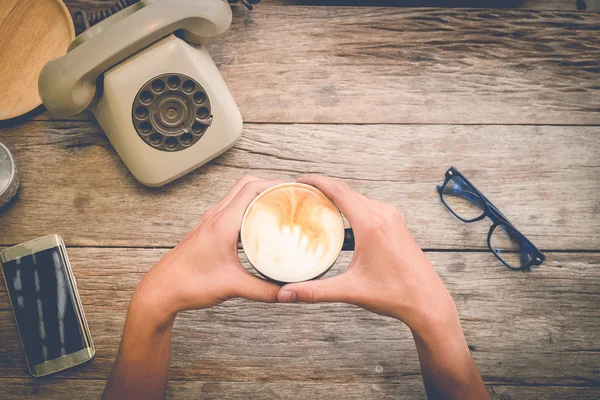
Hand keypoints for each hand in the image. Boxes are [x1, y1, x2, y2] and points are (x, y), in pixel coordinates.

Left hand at [135, 176, 283, 322]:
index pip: (252, 188)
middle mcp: (216, 216)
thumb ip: (264, 290)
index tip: (293, 189)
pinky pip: (232, 209)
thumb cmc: (189, 284)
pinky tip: (258, 225)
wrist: (161, 290)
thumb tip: (288, 291)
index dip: (275, 184)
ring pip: (237, 195)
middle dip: (270, 185)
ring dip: (258, 195)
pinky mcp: (208, 230)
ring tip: (278, 207)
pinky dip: (247, 209)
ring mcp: (211, 222)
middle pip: (246, 185)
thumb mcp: (233, 287)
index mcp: (223, 223)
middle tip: (290, 196)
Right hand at [277, 175, 456, 330]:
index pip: (339, 191)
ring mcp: (392, 218)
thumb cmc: (394, 294)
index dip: (317, 182)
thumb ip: (314, 291)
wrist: (427, 301)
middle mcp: (383, 214)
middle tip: (301, 194)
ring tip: (316, 204)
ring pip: (359, 198)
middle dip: (323, 188)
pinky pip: (370, 206)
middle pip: (347, 191)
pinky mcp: (397, 224)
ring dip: (338, 197)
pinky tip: (341, 219)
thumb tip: (284, 295)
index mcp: (371, 224)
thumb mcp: (350, 290)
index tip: (299, 181)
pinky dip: (352, 206)